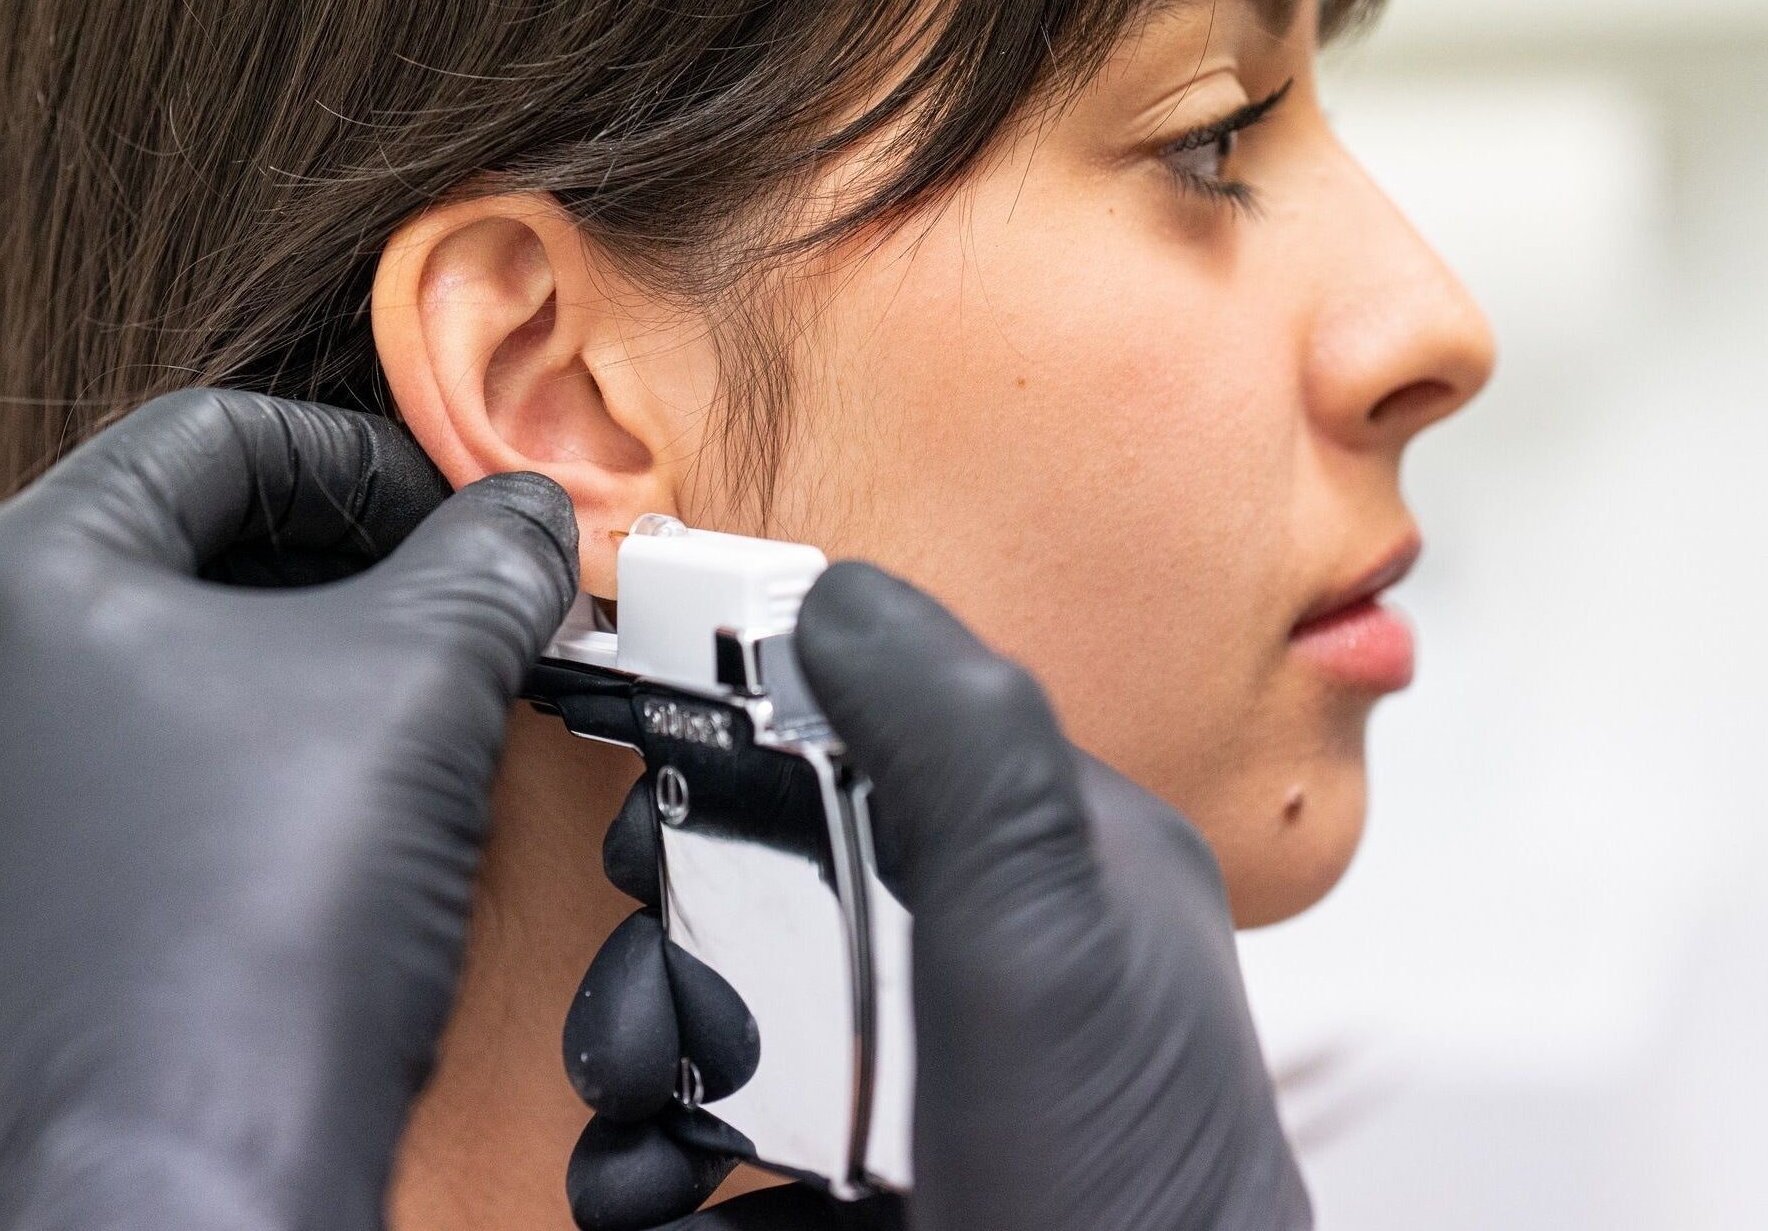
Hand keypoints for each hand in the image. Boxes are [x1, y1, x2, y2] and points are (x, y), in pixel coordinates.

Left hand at [0, 389, 577, 1230]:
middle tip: (443, 614)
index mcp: (2, 588)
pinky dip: (208, 791)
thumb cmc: (264, 935)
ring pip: (123, 692)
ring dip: (271, 683)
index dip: (366, 460)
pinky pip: (92, 811)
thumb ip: (489, 557)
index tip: (456, 517)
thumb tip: (524, 521)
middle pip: (159, 560)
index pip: (210, 440)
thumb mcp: (427, 678)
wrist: (182, 1191)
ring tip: (392, 729)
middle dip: (325, 576)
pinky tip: (312, 843)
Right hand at [560, 563, 1309, 1230]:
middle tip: (653, 993)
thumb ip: (958, 744)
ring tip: (638, 1113)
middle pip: (772, 886)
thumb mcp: (1045, 940)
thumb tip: (842, 597)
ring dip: (642, 1058)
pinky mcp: (869, 1202)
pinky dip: (652, 1175)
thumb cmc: (1129, 1200)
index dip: (752, 737)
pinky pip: (714, 1156)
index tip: (658, 771)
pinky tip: (654, 1199)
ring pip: (727, 1023)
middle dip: (673, 934)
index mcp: (1057, 869)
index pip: (881, 735)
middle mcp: (990, 975)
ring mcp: (927, 1097)